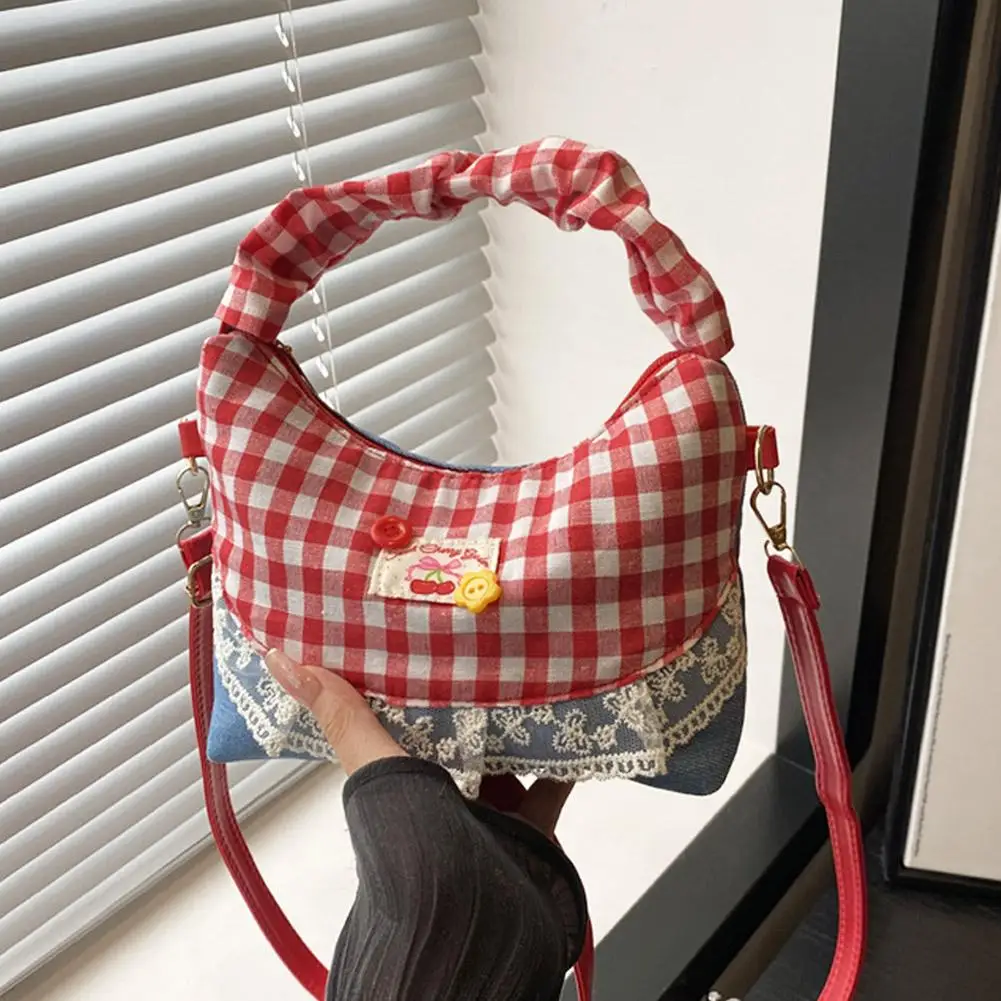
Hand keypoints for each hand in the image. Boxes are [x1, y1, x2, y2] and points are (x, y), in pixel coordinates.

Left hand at [264, 649, 573, 837]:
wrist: (474, 920)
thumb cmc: (413, 845)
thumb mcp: (373, 766)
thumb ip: (341, 716)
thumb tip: (281, 660)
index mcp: (402, 777)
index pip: (404, 719)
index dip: (413, 680)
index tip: (427, 633)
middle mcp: (442, 795)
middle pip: (461, 734)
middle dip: (476, 695)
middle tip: (492, 642)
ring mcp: (488, 813)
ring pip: (508, 755)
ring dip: (521, 719)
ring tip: (534, 670)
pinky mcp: (530, 830)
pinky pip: (551, 786)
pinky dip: (565, 759)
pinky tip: (577, 722)